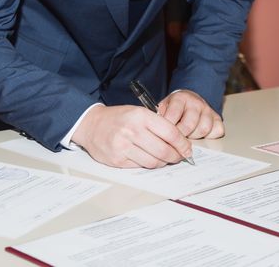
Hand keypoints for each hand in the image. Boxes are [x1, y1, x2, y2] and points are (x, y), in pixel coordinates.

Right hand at [72, 105, 191, 168]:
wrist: (90, 124)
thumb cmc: (118, 118)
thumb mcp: (138, 112)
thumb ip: (157, 124)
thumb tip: (179, 142)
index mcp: (140, 116)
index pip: (170, 133)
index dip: (183, 144)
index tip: (187, 149)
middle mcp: (132, 131)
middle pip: (164, 151)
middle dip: (176, 156)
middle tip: (179, 156)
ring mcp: (123, 147)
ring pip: (154, 162)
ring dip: (163, 162)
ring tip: (164, 158)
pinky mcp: (117, 160)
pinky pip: (140, 167)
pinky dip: (148, 164)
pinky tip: (148, 158)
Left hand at [158, 90, 223, 138]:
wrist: (189, 99)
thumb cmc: (174, 107)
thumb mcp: (163, 107)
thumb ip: (159, 117)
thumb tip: (157, 130)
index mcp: (180, 98)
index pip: (173, 115)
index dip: (168, 128)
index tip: (164, 135)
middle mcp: (196, 102)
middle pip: (189, 125)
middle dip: (181, 136)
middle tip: (176, 140)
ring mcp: (208, 110)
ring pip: (203, 129)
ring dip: (194, 137)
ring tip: (187, 136)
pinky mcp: (217, 118)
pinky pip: (217, 131)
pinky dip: (209, 137)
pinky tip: (200, 135)